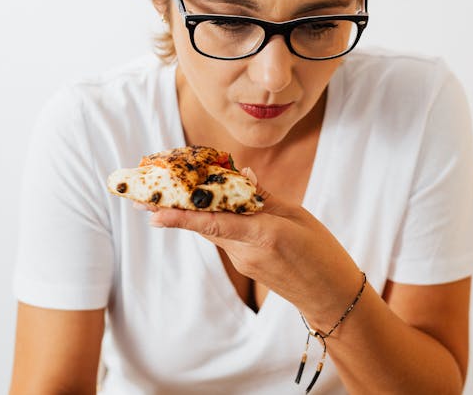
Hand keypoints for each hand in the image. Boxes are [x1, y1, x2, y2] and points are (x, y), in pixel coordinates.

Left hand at [146, 169, 362, 328]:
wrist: (330, 297)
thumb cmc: (322, 253)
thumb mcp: (298, 217)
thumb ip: (265, 197)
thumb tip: (240, 175)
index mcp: (265, 235)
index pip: (216, 223)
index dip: (183, 217)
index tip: (154, 213)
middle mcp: (246, 252)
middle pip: (204, 226)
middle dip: (173, 211)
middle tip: (141, 198)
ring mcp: (244, 261)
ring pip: (212, 231)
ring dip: (188, 214)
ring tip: (160, 198)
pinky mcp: (246, 265)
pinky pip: (224, 237)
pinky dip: (211, 221)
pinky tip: (202, 207)